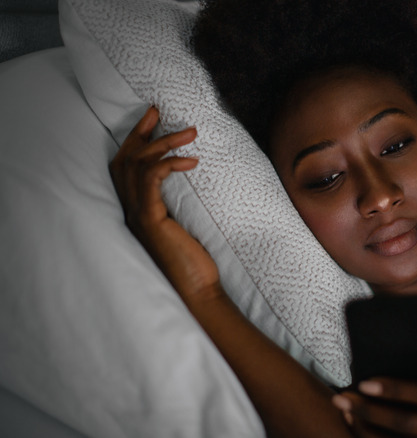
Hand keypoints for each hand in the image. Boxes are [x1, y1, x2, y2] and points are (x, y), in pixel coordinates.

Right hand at [109, 106, 219, 299]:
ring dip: (164, 143)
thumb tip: (195, 178)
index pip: (126, 167)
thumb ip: (179, 204)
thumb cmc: (196, 263)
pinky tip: (191, 161)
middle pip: (125, 160)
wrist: (198, 292)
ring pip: (138, 166)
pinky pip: (152, 181)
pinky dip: (168, 165)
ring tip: (191, 132)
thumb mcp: (186, 226)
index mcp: (137, 211)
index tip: (152, 117)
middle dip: (142, 132)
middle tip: (160, 111)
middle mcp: (131, 211)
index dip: (135, 139)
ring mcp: (138, 216)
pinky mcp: (151, 221)